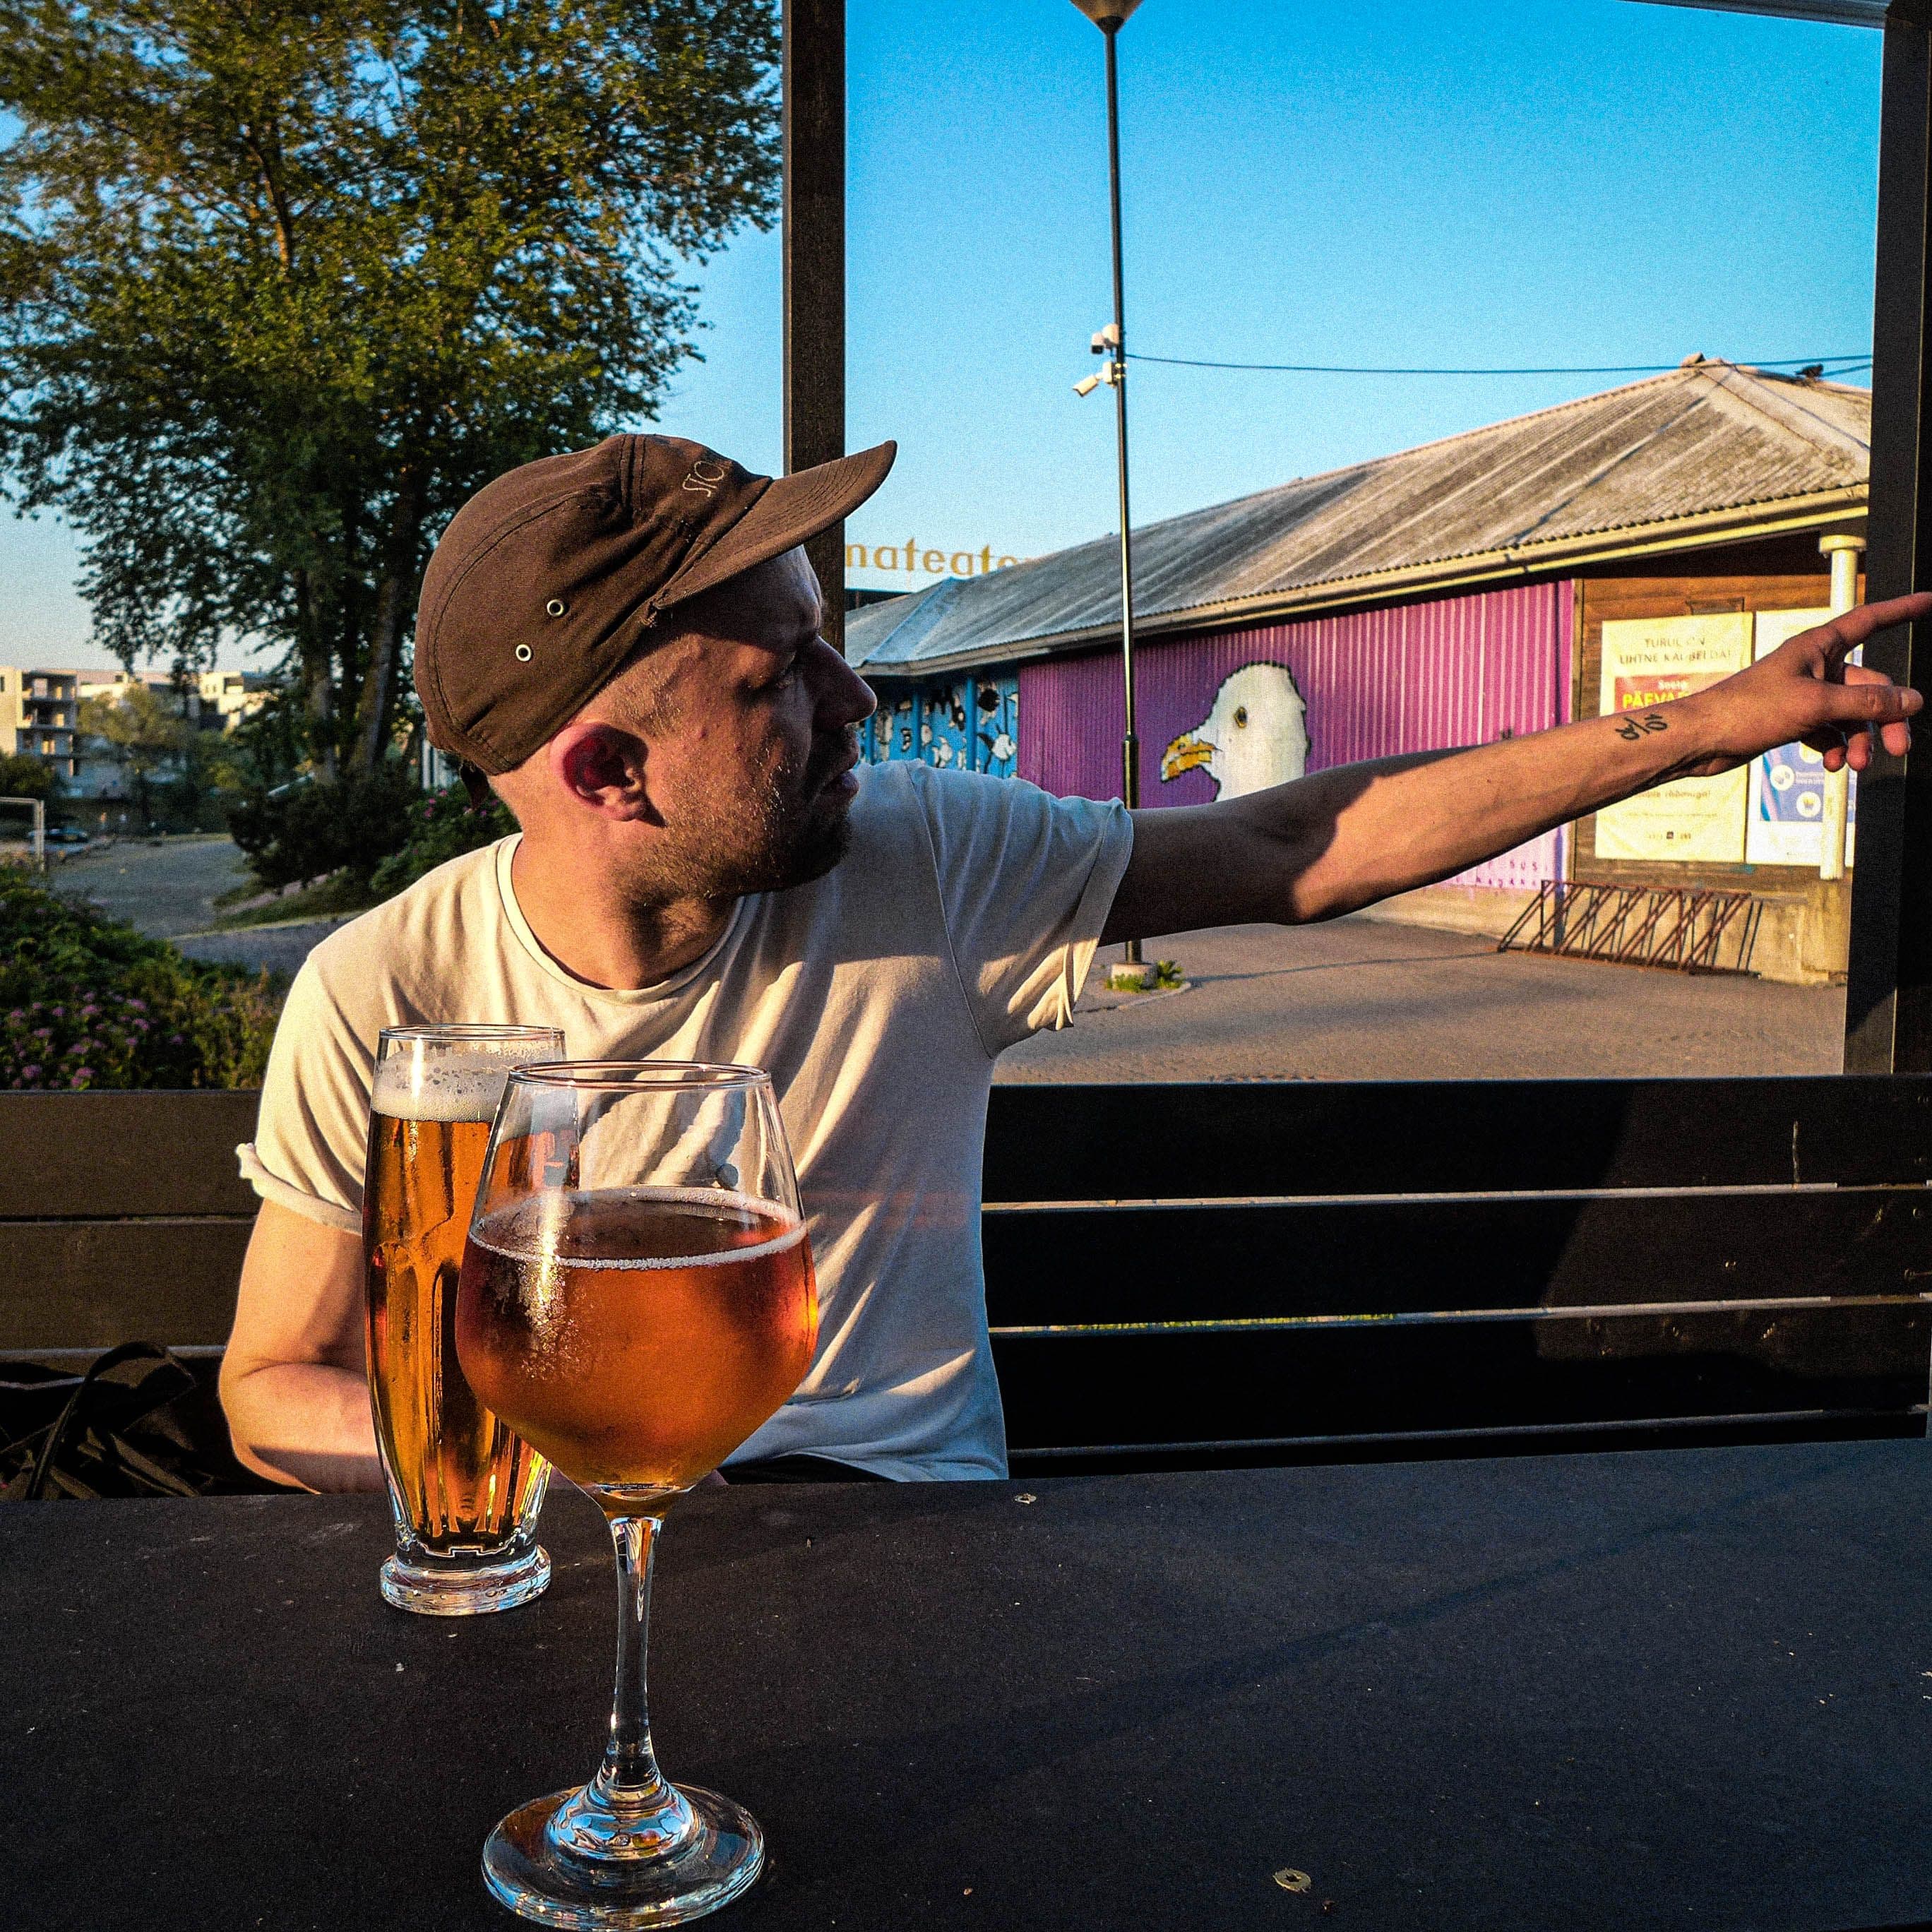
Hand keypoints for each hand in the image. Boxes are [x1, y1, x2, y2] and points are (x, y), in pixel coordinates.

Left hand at [1670, 592, 1930, 776]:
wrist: (1701, 741)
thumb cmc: (1746, 711)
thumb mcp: (1815, 705)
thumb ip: (1866, 702)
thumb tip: (1912, 701)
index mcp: (1817, 647)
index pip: (1870, 621)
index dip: (1902, 611)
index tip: (1930, 601)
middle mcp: (1814, 667)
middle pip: (1870, 685)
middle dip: (1885, 718)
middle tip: (1898, 749)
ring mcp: (1804, 694)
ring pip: (1851, 713)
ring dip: (1860, 739)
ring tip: (1859, 765)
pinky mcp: (1792, 720)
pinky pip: (1829, 732)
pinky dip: (1835, 748)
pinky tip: (1834, 765)